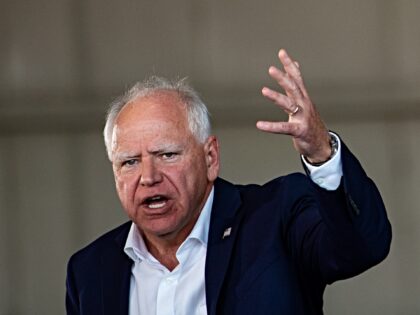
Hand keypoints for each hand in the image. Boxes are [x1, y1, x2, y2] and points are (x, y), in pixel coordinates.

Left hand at [256, 49, 330, 163]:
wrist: (322, 144)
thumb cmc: (311, 123)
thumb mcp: (305, 102)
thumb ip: (297, 85)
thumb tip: (296, 65)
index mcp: (303, 98)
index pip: (297, 78)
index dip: (289, 65)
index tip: (282, 52)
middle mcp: (304, 105)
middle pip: (293, 88)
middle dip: (283, 77)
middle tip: (271, 69)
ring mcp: (302, 117)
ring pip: (289, 104)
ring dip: (276, 97)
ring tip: (263, 90)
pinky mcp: (299, 130)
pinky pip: (283, 128)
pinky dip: (271, 126)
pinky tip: (260, 124)